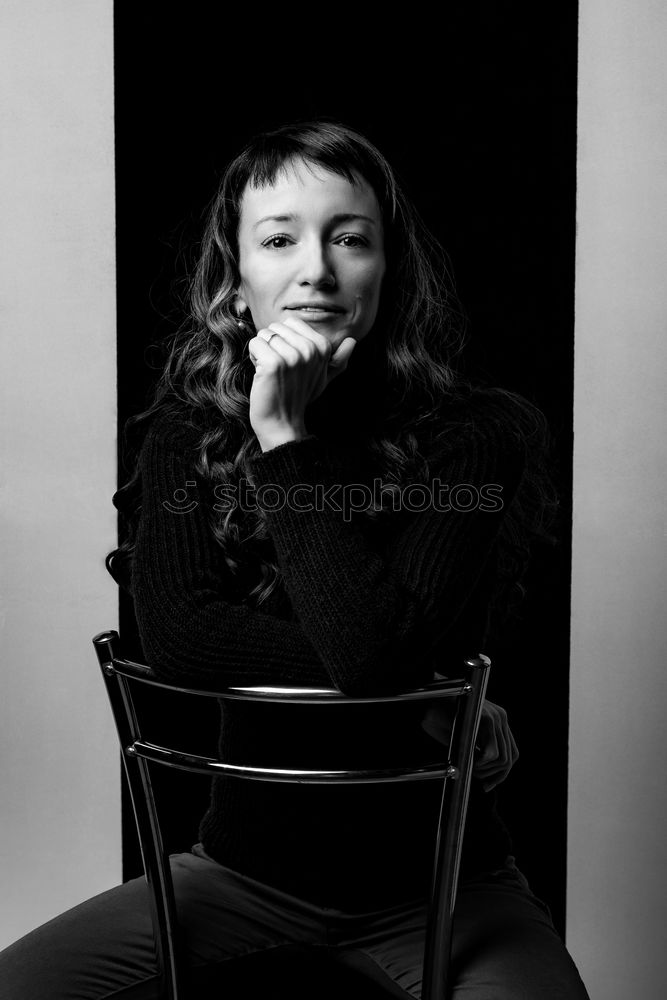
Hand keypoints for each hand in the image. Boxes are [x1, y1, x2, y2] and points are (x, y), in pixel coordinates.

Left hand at [247, 316, 355, 451]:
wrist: (282, 423)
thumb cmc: (299, 398)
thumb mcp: (324, 378)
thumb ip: (338, 359)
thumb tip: (352, 341)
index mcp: (323, 347)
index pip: (291, 322)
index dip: (285, 341)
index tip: (290, 363)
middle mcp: (310, 349)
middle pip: (276, 327)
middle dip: (272, 345)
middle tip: (279, 369)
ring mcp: (292, 357)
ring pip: (264, 334)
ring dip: (262, 353)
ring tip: (271, 373)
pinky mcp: (273, 363)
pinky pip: (255, 343)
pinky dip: (253, 357)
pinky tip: (262, 374)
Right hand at [421, 698, 518, 791]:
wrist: (425, 699)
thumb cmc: (438, 717)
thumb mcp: (462, 737)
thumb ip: (478, 751)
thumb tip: (489, 777)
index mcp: (497, 719)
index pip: (511, 752)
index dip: (501, 773)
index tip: (486, 785)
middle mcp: (500, 716)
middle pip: (510, 758)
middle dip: (494, 776)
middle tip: (478, 781)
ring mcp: (496, 716)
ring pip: (503, 759)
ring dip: (486, 770)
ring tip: (470, 767)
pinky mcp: (487, 719)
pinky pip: (493, 754)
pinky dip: (482, 764)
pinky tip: (469, 760)